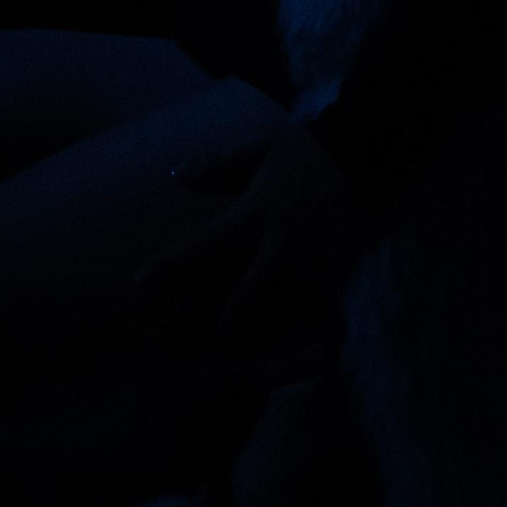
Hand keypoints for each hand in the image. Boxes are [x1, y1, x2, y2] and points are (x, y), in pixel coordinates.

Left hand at [131, 122, 375, 379]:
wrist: (368, 154)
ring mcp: (306, 264)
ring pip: (272, 311)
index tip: (138, 284)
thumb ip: (217, 166)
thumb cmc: (308, 148)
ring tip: (222, 358)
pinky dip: (296, 334)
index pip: (200, 245)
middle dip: (205, 322)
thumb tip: (176, 176)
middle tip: (176, 345)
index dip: (168, 266)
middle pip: (234, 293)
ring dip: (246, 335)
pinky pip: (312, 312)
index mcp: (250, 214)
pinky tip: (282, 357)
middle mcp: (274, 245)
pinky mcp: (334, 274)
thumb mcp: (258, 148)